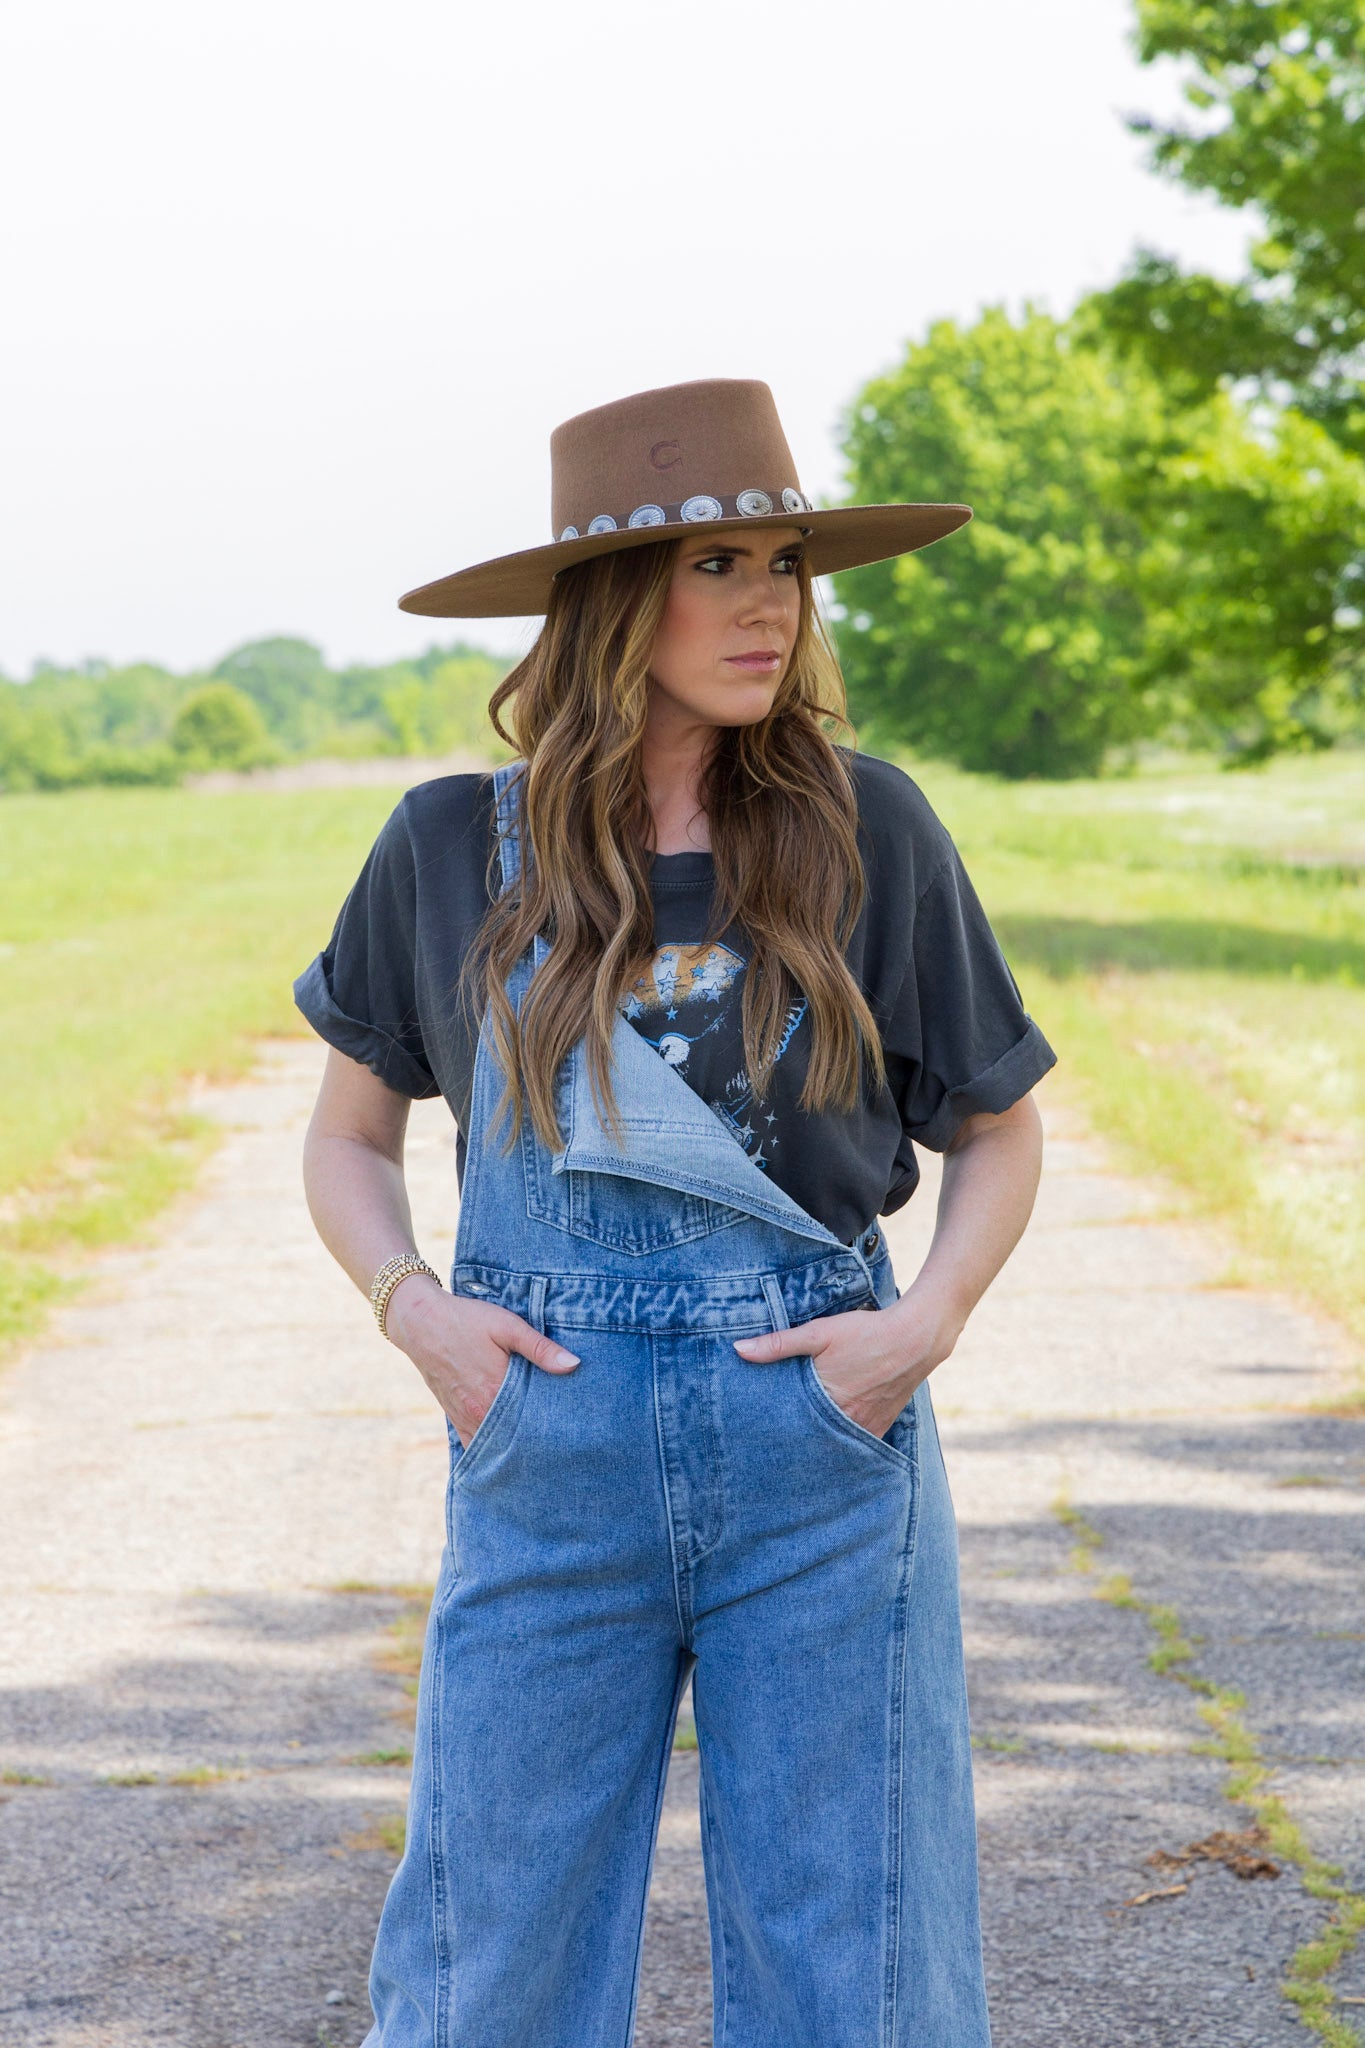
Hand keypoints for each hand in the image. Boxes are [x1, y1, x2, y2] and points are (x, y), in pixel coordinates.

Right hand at [384, 1277, 579, 1443]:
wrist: (420, 1321)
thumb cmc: (466, 1320)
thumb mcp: (507, 1326)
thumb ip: (540, 1348)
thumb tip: (574, 1365)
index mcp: (497, 1389)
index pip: (535, 1418)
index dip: (555, 1422)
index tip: (573, 1423)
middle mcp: (480, 1410)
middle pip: (517, 1435)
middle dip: (539, 1437)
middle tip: (563, 1437)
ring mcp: (465, 1417)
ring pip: (497, 1443)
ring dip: (516, 1444)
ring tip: (540, 1445)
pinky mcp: (454, 1417)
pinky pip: (475, 1444)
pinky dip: (492, 1448)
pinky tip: (508, 1450)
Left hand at [732, 1290, 959, 1440]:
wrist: (916, 1338)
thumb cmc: (866, 1333)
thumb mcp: (819, 1332)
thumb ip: (778, 1344)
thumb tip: (738, 1350)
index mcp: (826, 1402)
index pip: (790, 1425)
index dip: (773, 1428)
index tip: (755, 1431)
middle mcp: (846, 1422)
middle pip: (810, 1437)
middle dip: (792, 1438)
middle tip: (769, 1440)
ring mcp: (865, 1427)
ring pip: (832, 1442)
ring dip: (817, 1440)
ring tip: (796, 1441)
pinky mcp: (880, 1426)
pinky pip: (855, 1442)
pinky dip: (840, 1440)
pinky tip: (828, 1435)